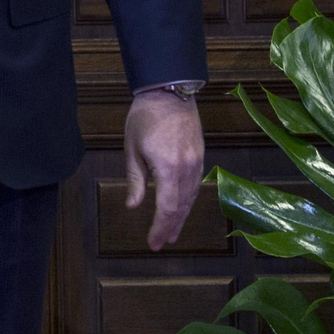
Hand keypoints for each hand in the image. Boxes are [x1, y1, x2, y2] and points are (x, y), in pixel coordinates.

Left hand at [124, 90, 204, 251]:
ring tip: (172, 231)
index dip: (160, 227)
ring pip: (191, 197)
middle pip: (182, 206)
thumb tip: (133, 206)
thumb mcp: (132, 148)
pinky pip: (196, 184)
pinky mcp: (200, 155)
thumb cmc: (145, 117)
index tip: (153, 242)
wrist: (169, 90)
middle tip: (162, 242)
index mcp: (168, 168)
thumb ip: (135, 180)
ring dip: (182, 216)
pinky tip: (182, 207)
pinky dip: (188, 200)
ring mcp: (197, 161)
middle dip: (171, 226)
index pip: (167, 208)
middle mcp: (187, 168)